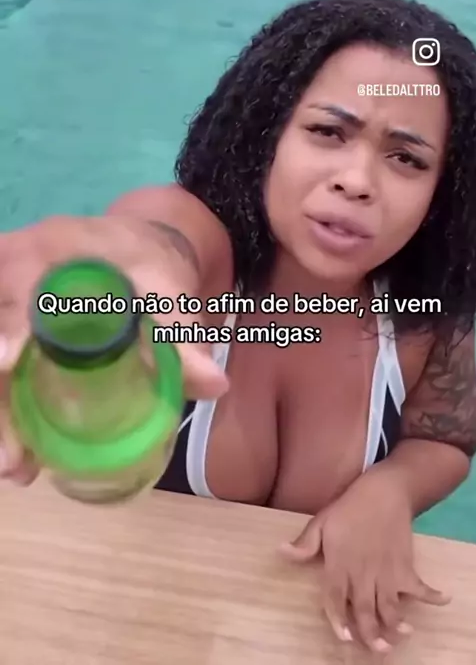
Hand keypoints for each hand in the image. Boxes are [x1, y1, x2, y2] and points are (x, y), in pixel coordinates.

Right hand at [0, 214, 228, 483]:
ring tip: (18, 467)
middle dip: (1, 391)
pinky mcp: (5, 317)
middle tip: (15, 456)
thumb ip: (182, 335)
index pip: (22, 279)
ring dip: (1, 408)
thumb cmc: (147, 264)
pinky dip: (8, 404)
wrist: (131, 247)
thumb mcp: (168, 291)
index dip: (11, 321)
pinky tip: (23, 453)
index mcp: (57, 248)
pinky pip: (0, 357)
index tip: (6, 363)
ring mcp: (4, 293)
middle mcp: (17, 264)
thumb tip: (215, 385)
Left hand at [280, 467, 449, 653]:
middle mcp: (363, 572)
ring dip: (396, 624)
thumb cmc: (348, 507)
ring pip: (391, 606)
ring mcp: (387, 571)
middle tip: (377, 650)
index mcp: (340, 563)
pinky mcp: (405, 565)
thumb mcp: (321, 521)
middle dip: (371, 633)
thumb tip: (281, 552)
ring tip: (401, 636)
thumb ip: (305, 543)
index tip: (345, 637)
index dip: (339, 620)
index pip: (336, 598)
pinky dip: (432, 596)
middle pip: (366, 610)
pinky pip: (420, 586)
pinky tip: (442, 600)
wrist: (382, 491)